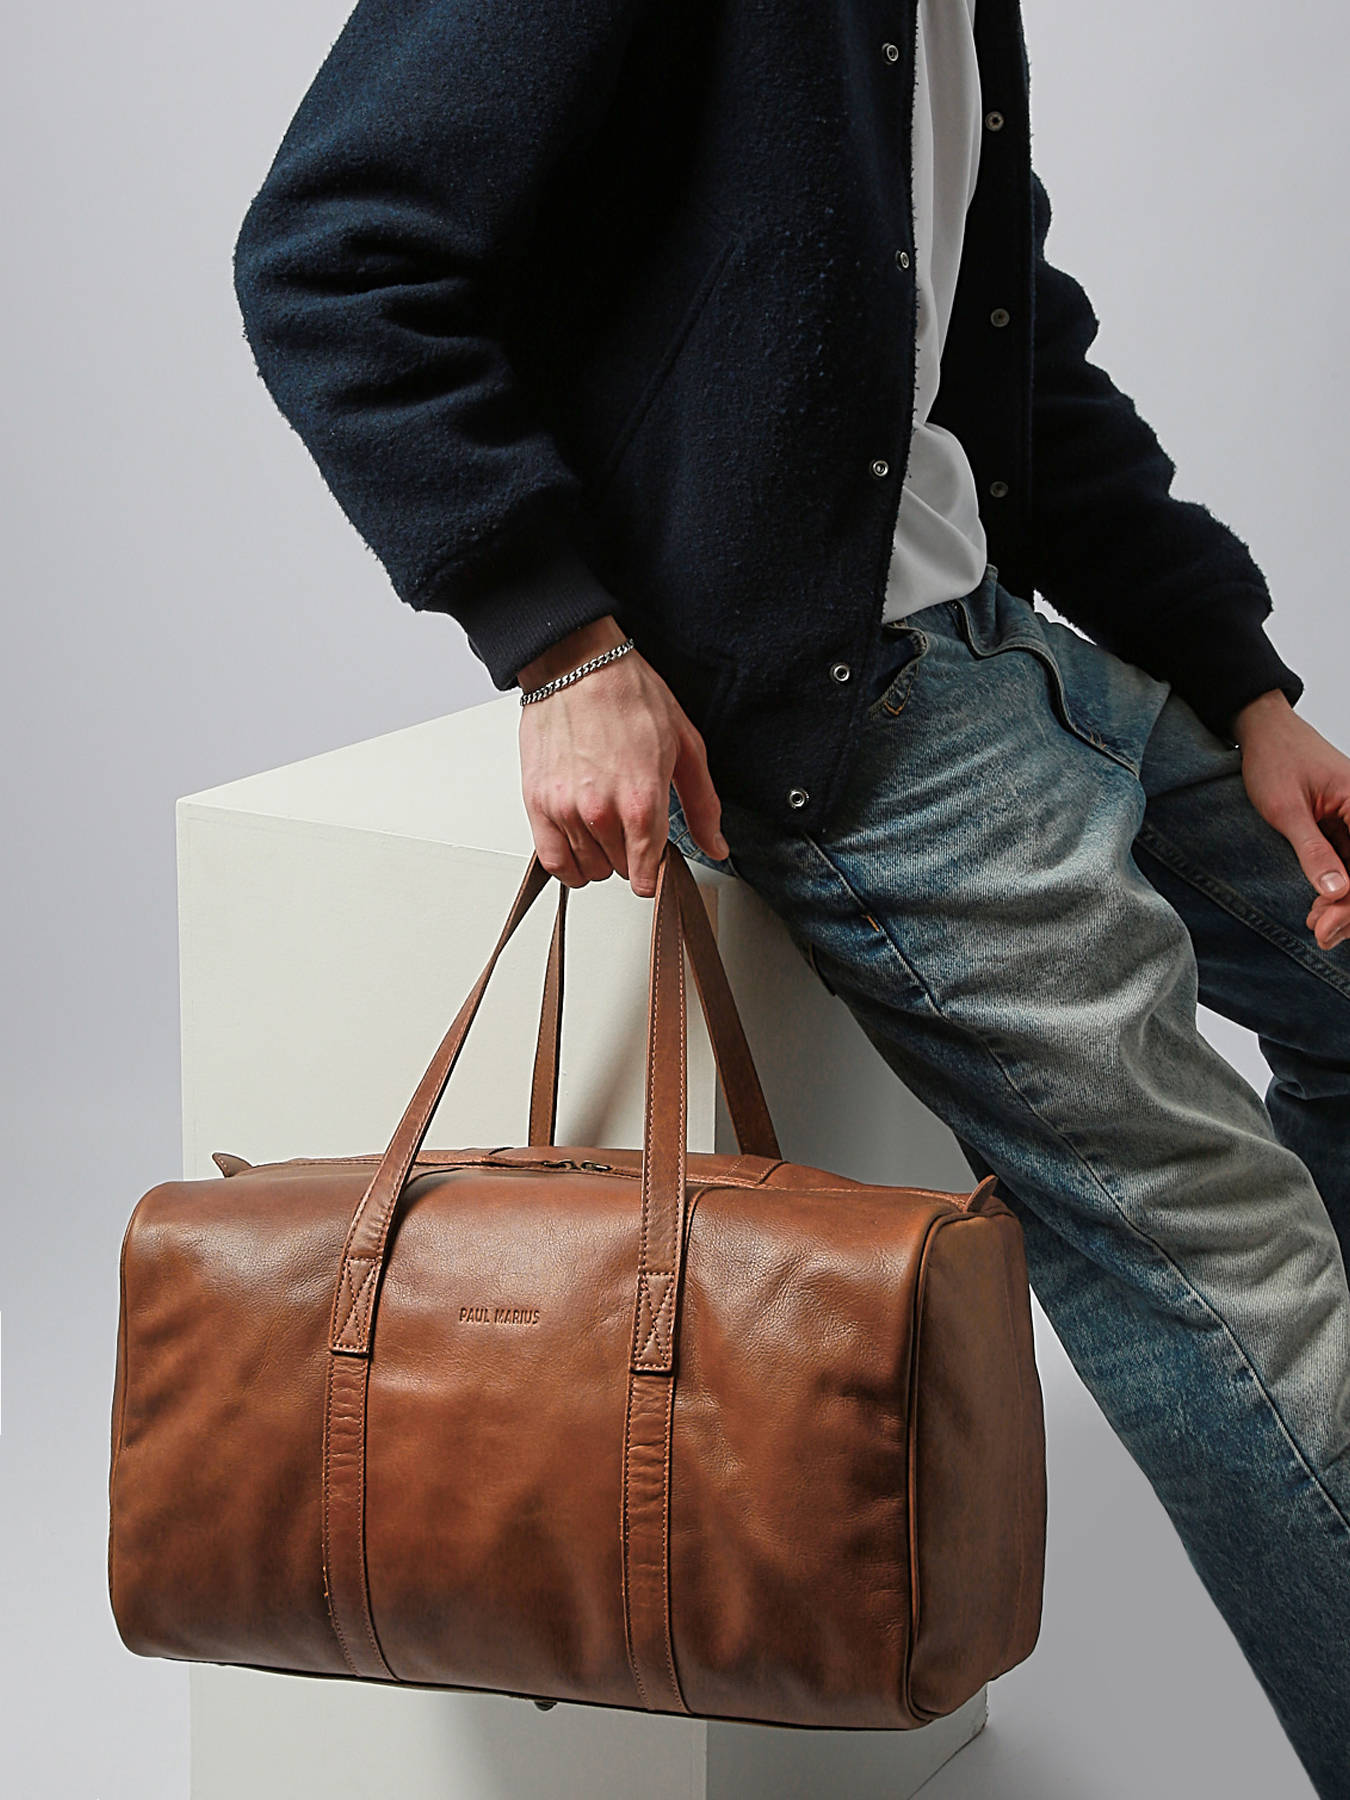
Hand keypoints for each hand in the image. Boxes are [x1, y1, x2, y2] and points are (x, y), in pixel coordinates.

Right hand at [517, 615, 729, 896]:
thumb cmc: (629, 695)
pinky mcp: (537, 804)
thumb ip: (702, 805)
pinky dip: (568, 864)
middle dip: (630, 855)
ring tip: (606, 824)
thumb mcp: (685, 745)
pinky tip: (580, 845)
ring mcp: (565, 810)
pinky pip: (553, 861)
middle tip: (632, 823)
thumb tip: (715, 845)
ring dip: (600, 856)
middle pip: (619, 870)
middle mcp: (601, 812)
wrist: (577, 666)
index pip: (646, 874)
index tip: (656, 859)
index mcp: (643, 801)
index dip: (655, 871)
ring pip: (588, 869)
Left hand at [1232, 689, 1349, 949]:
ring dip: (1345, 904)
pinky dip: (1338, 888)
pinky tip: (1317, 909)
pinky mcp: (1346, 825)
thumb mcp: (1286, 809)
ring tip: (1317, 927)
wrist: (1262, 730)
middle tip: (1320, 934)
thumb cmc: (1273, 759)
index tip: (1327, 923)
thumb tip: (1338, 892)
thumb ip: (1313, 851)